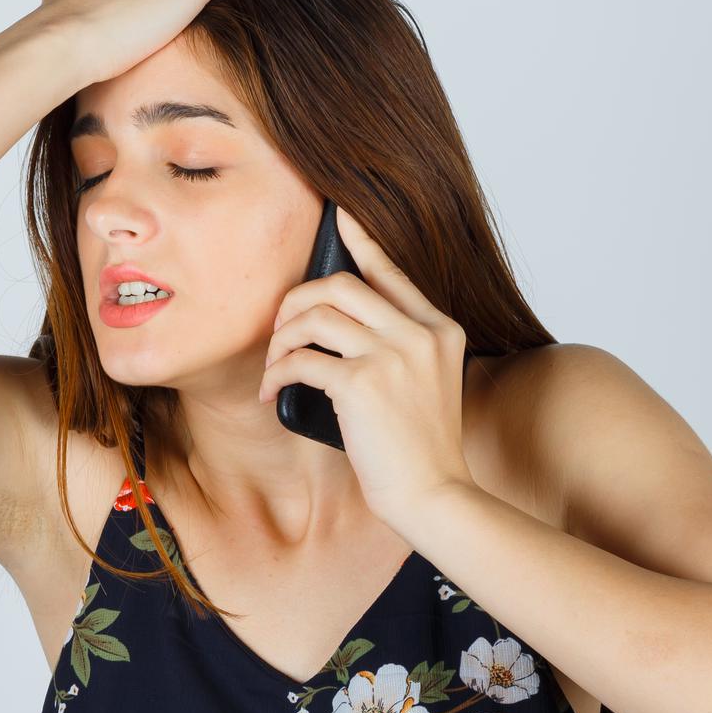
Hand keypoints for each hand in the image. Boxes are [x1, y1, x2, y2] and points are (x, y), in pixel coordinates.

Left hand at [256, 206, 477, 528]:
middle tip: (280, 329)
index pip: (390, 272)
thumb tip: (337, 322)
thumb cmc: (421, 449)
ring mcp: (393, 356)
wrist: (434, 494)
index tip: (338, 218)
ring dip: (281, 340)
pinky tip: (272, 393)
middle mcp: (419, 333)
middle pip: (340, 285)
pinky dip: (276, 374)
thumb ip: (398, 347)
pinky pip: (301, 360)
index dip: (359, 241)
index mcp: (439, 329)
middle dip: (297, 301)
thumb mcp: (426, 384)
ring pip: (315, 316)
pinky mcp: (363, 384)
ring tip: (274, 366)